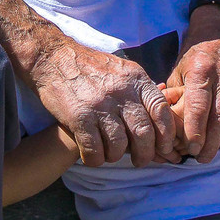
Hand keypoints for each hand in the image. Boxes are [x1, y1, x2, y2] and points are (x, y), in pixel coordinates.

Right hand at [28, 36, 176, 167]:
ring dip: (116, 156)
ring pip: (119, 146)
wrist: (53, 58)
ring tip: (110, 154)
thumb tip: (164, 121)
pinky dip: (95, 159)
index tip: (164, 148)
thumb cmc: (91, 68)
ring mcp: (99, 105)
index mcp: (135, 79)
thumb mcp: (122, 71)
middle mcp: (120, 91)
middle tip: (140, 160)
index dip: (166, 134)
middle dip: (145, 154)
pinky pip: (94, 151)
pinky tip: (92, 154)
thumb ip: (142, 93)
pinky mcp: (79, 118)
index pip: (161, 110)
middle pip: (143, 133)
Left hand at [165, 27, 219, 161]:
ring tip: (217, 151)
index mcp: (203, 69)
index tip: (190, 149)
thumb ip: (174, 95)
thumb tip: (164, 125)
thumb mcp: (180, 68)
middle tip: (201, 158)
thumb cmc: (198, 55)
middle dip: (210, 145)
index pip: (199, 108)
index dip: (194, 133)